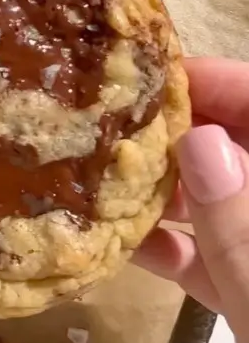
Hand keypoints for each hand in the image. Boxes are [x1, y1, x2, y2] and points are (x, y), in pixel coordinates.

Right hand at [136, 57, 248, 342]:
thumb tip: (203, 141)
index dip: (243, 91)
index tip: (166, 75)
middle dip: (203, 128)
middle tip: (117, 110)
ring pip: (240, 210)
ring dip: (180, 183)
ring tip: (106, 161)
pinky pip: (222, 268)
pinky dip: (177, 247)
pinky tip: (121, 237)